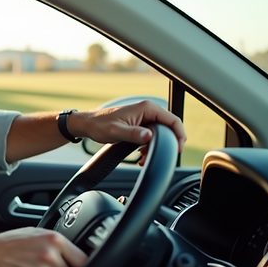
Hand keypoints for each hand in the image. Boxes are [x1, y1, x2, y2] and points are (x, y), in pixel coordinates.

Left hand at [70, 100, 185, 152]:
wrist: (88, 125)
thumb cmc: (99, 125)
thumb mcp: (116, 131)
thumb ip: (133, 134)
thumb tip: (149, 136)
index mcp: (147, 108)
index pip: (173, 121)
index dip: (179, 136)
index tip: (177, 150)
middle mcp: (148, 111)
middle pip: (169, 128)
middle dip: (165, 144)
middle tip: (153, 157)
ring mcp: (145, 117)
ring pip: (161, 134)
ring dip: (156, 147)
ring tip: (143, 158)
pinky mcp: (140, 124)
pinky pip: (152, 136)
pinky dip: (149, 146)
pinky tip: (141, 155)